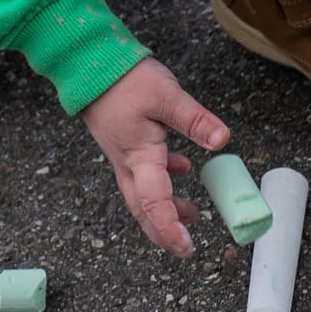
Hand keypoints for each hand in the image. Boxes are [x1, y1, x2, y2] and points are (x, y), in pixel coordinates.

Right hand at [79, 58, 228, 257]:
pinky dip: (162, 182)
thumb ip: (195, 120)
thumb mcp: (168, 96)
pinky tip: (180, 169)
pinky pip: (142, 174)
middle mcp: (127, 163)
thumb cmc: (125, 78)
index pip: (154, 203)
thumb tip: (222, 140)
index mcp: (139, 157)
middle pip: (143, 208)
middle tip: (185, 249)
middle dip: (164, 231)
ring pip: (142, 193)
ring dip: (165, 209)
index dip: (169, 227)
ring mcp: (123, 155)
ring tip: (191, 216)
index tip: (185, 247)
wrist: (88, 62)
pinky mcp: (124, 144)